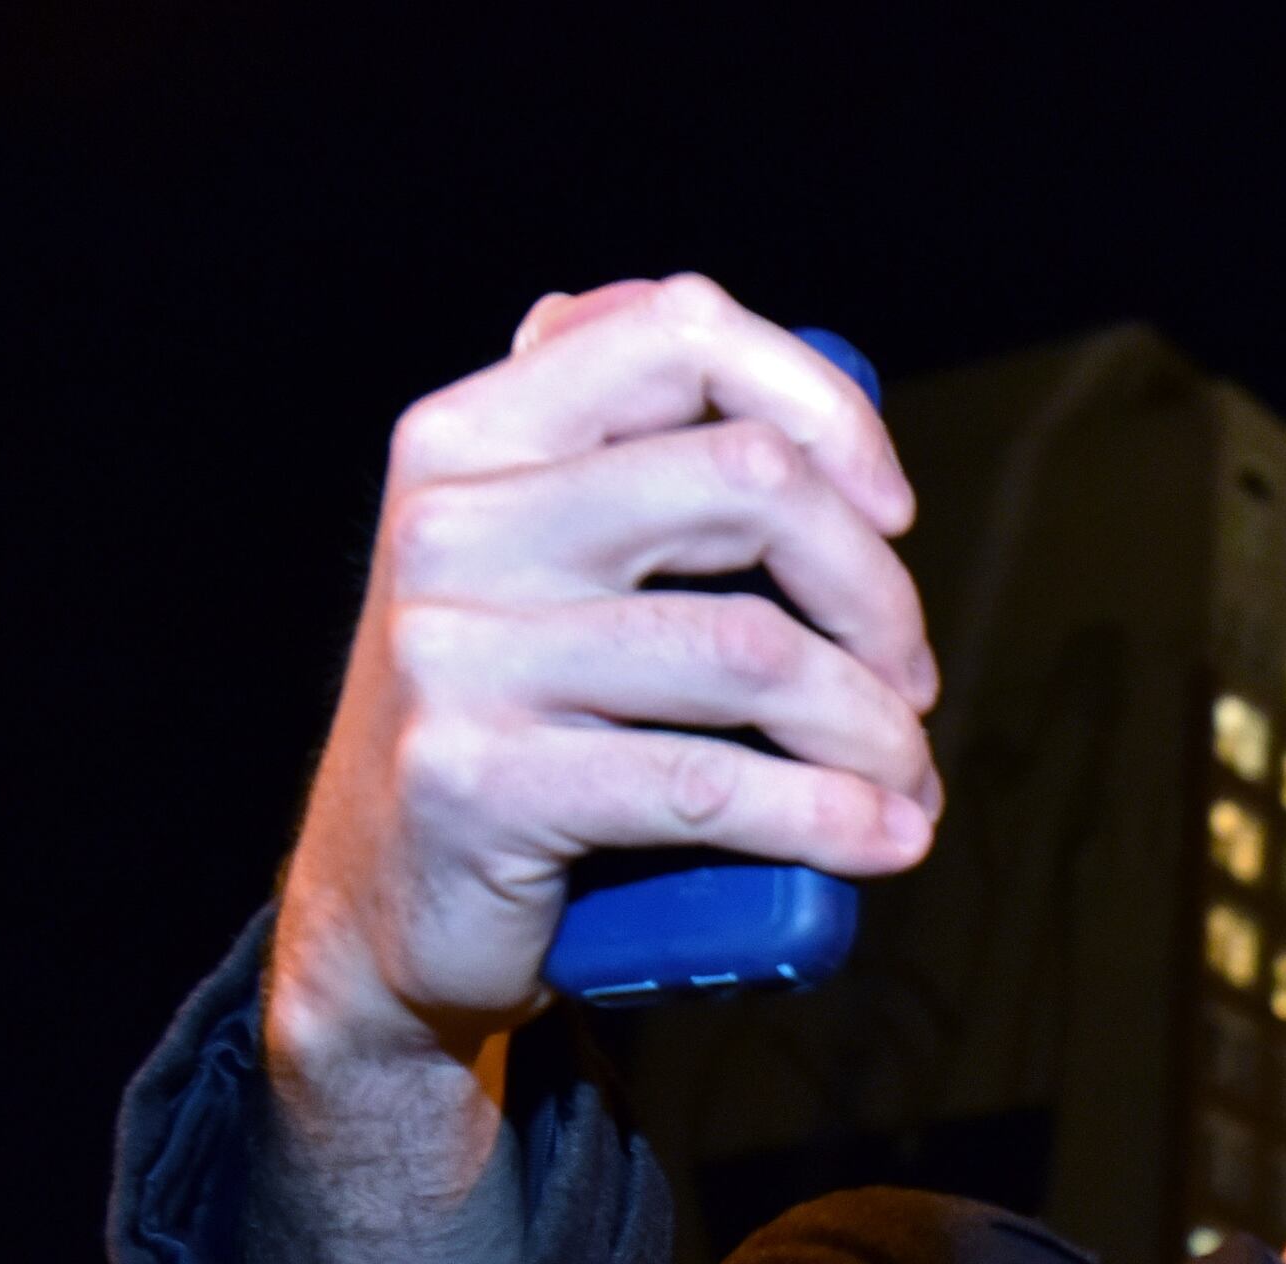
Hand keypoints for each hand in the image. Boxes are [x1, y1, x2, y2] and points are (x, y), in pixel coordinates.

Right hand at [271, 273, 940, 1078]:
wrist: (376, 909)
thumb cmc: (510, 724)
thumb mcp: (530, 565)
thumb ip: (616, 458)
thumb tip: (788, 391)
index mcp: (471, 436)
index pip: (678, 332)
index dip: (824, 411)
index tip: (889, 515)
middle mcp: (453, 522)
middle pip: (749, 483)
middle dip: (876, 590)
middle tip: (909, 680)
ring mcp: (456, 651)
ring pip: (753, 649)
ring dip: (875, 727)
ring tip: (906, 777)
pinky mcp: (480, 781)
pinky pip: (709, 785)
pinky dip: (833, 817)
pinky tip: (886, 838)